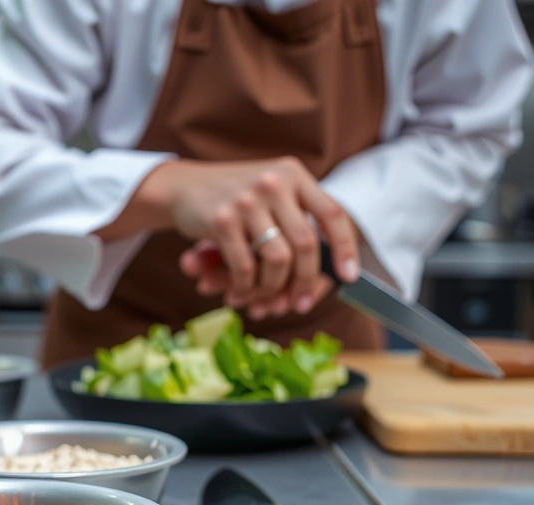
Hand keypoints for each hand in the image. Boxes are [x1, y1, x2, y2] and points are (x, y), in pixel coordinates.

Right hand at [97, 156, 360, 317]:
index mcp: (293, 174)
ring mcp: (247, 200)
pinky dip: (245, 287)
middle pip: (306, 245)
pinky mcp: (222, 220)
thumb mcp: (272, 191)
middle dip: (306, 281)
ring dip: (272, 287)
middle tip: (300, 302)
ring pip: (278, 261)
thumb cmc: (235, 197)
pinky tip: (239, 292)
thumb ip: (299, 215)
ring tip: (263, 295)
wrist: (184, 186)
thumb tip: (333, 269)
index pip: (332, 214)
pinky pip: (245, 268)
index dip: (344, 248)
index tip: (349, 276)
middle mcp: (273, 182)